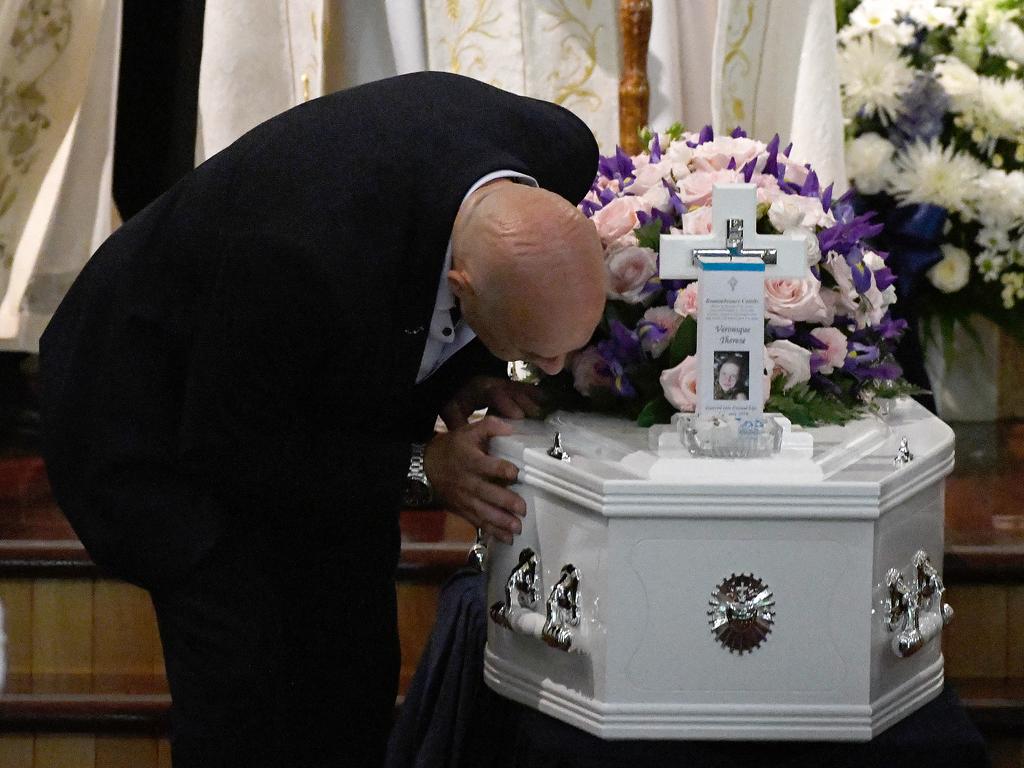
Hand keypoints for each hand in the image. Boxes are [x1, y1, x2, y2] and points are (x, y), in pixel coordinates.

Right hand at [424, 416, 525, 543]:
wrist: (427, 466)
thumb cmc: (453, 447)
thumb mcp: (468, 431)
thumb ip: (490, 426)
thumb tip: (511, 428)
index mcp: (470, 460)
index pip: (486, 466)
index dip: (501, 469)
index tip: (515, 472)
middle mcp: (468, 481)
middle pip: (487, 493)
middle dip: (504, 502)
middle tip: (521, 508)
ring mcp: (465, 498)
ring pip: (483, 512)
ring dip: (500, 521)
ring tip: (517, 528)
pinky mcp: (463, 510)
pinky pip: (478, 522)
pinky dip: (492, 531)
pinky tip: (507, 538)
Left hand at [440, 376, 545, 429]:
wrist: (457, 384)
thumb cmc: (456, 399)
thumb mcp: (451, 411)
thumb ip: (458, 424)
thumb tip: (465, 439)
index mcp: (479, 388)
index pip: (494, 393)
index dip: (507, 403)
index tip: (518, 416)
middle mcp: (494, 383)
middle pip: (512, 390)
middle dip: (525, 402)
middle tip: (537, 415)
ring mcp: (503, 383)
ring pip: (520, 389)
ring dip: (533, 399)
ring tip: (545, 411)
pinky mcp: (510, 387)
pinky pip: (525, 388)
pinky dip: (536, 394)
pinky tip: (548, 400)